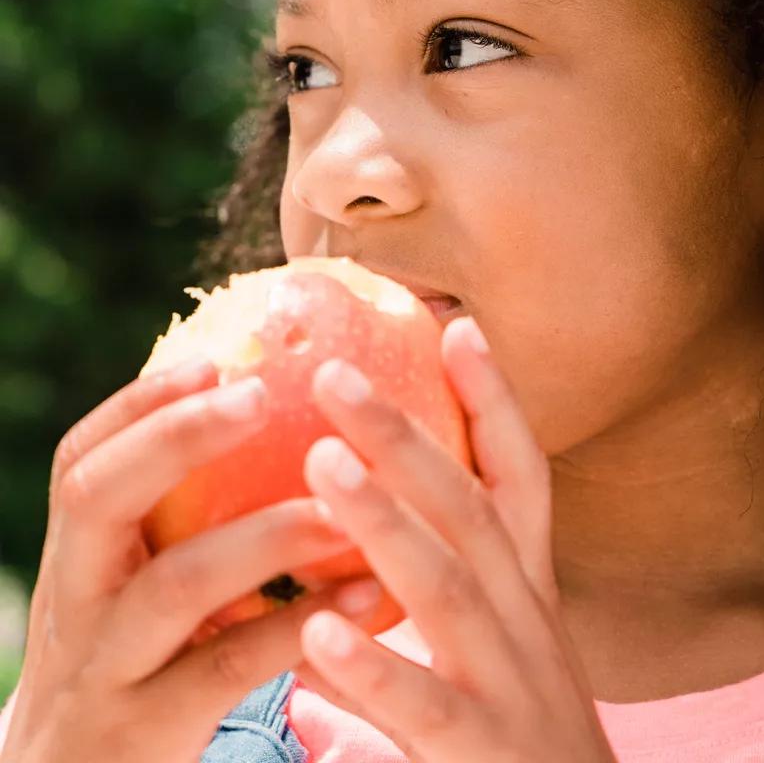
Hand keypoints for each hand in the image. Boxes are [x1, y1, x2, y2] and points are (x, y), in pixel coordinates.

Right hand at [2, 357, 387, 762]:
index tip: (210, 360)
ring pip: (175, 585)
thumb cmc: (130, 677)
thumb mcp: (127, 599)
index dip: (138, 405)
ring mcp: (103, 672)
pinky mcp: (144, 735)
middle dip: (176, 437)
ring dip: (265, 535)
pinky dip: (298, 625)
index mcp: (77, 560)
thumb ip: (173, 529)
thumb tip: (264, 421)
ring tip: (341, 505)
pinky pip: (227, 669)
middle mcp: (75, 605)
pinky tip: (367, 594)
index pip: (81, 462)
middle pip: (98, 499)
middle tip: (260, 393)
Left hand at [296, 316, 617, 762]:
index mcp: (525, 592)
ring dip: (386, 523)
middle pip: (470, 513)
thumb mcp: (490, 659)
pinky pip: (425, 711)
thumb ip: (423, 615)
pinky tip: (316, 633)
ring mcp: (511, 690)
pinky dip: (374, 669)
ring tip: (323, 465)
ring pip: (449, 593)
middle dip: (406, 438)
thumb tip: (322, 606)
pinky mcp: (486, 760)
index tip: (457, 328)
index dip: (494, 402)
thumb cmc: (517, 744)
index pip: (519, 479)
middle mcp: (526, 626)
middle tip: (335, 376)